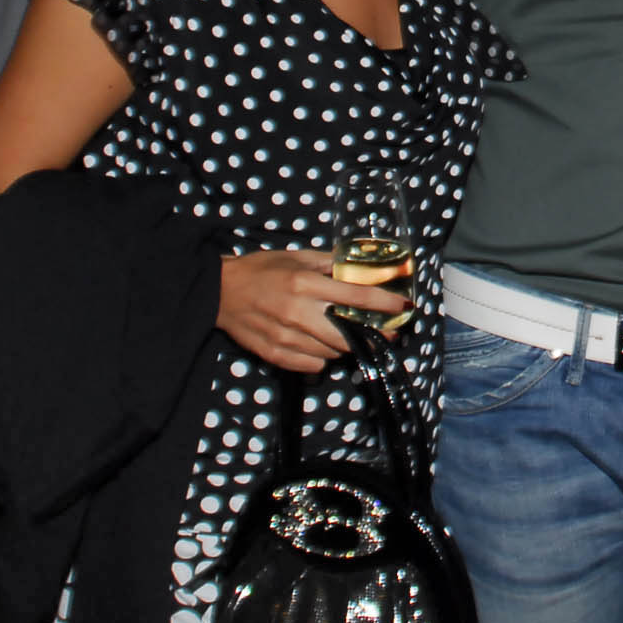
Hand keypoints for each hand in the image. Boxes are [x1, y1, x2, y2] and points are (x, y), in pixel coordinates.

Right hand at [215, 248, 408, 371]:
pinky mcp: (274, 354)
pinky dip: (321, 358)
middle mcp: (298, 313)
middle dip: (371, 336)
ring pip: (331, 353)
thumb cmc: (260, 270)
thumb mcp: (296, 257)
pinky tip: (318, 345)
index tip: (404, 309)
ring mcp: (286, 337)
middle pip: (347, 335)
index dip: (384, 305)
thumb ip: (328, 264)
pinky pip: (312, 366)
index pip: (355, 298)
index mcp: (305, 285)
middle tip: (383, 333)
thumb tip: (358, 268)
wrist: (219, 292)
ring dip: (343, 346)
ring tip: (342, 334)